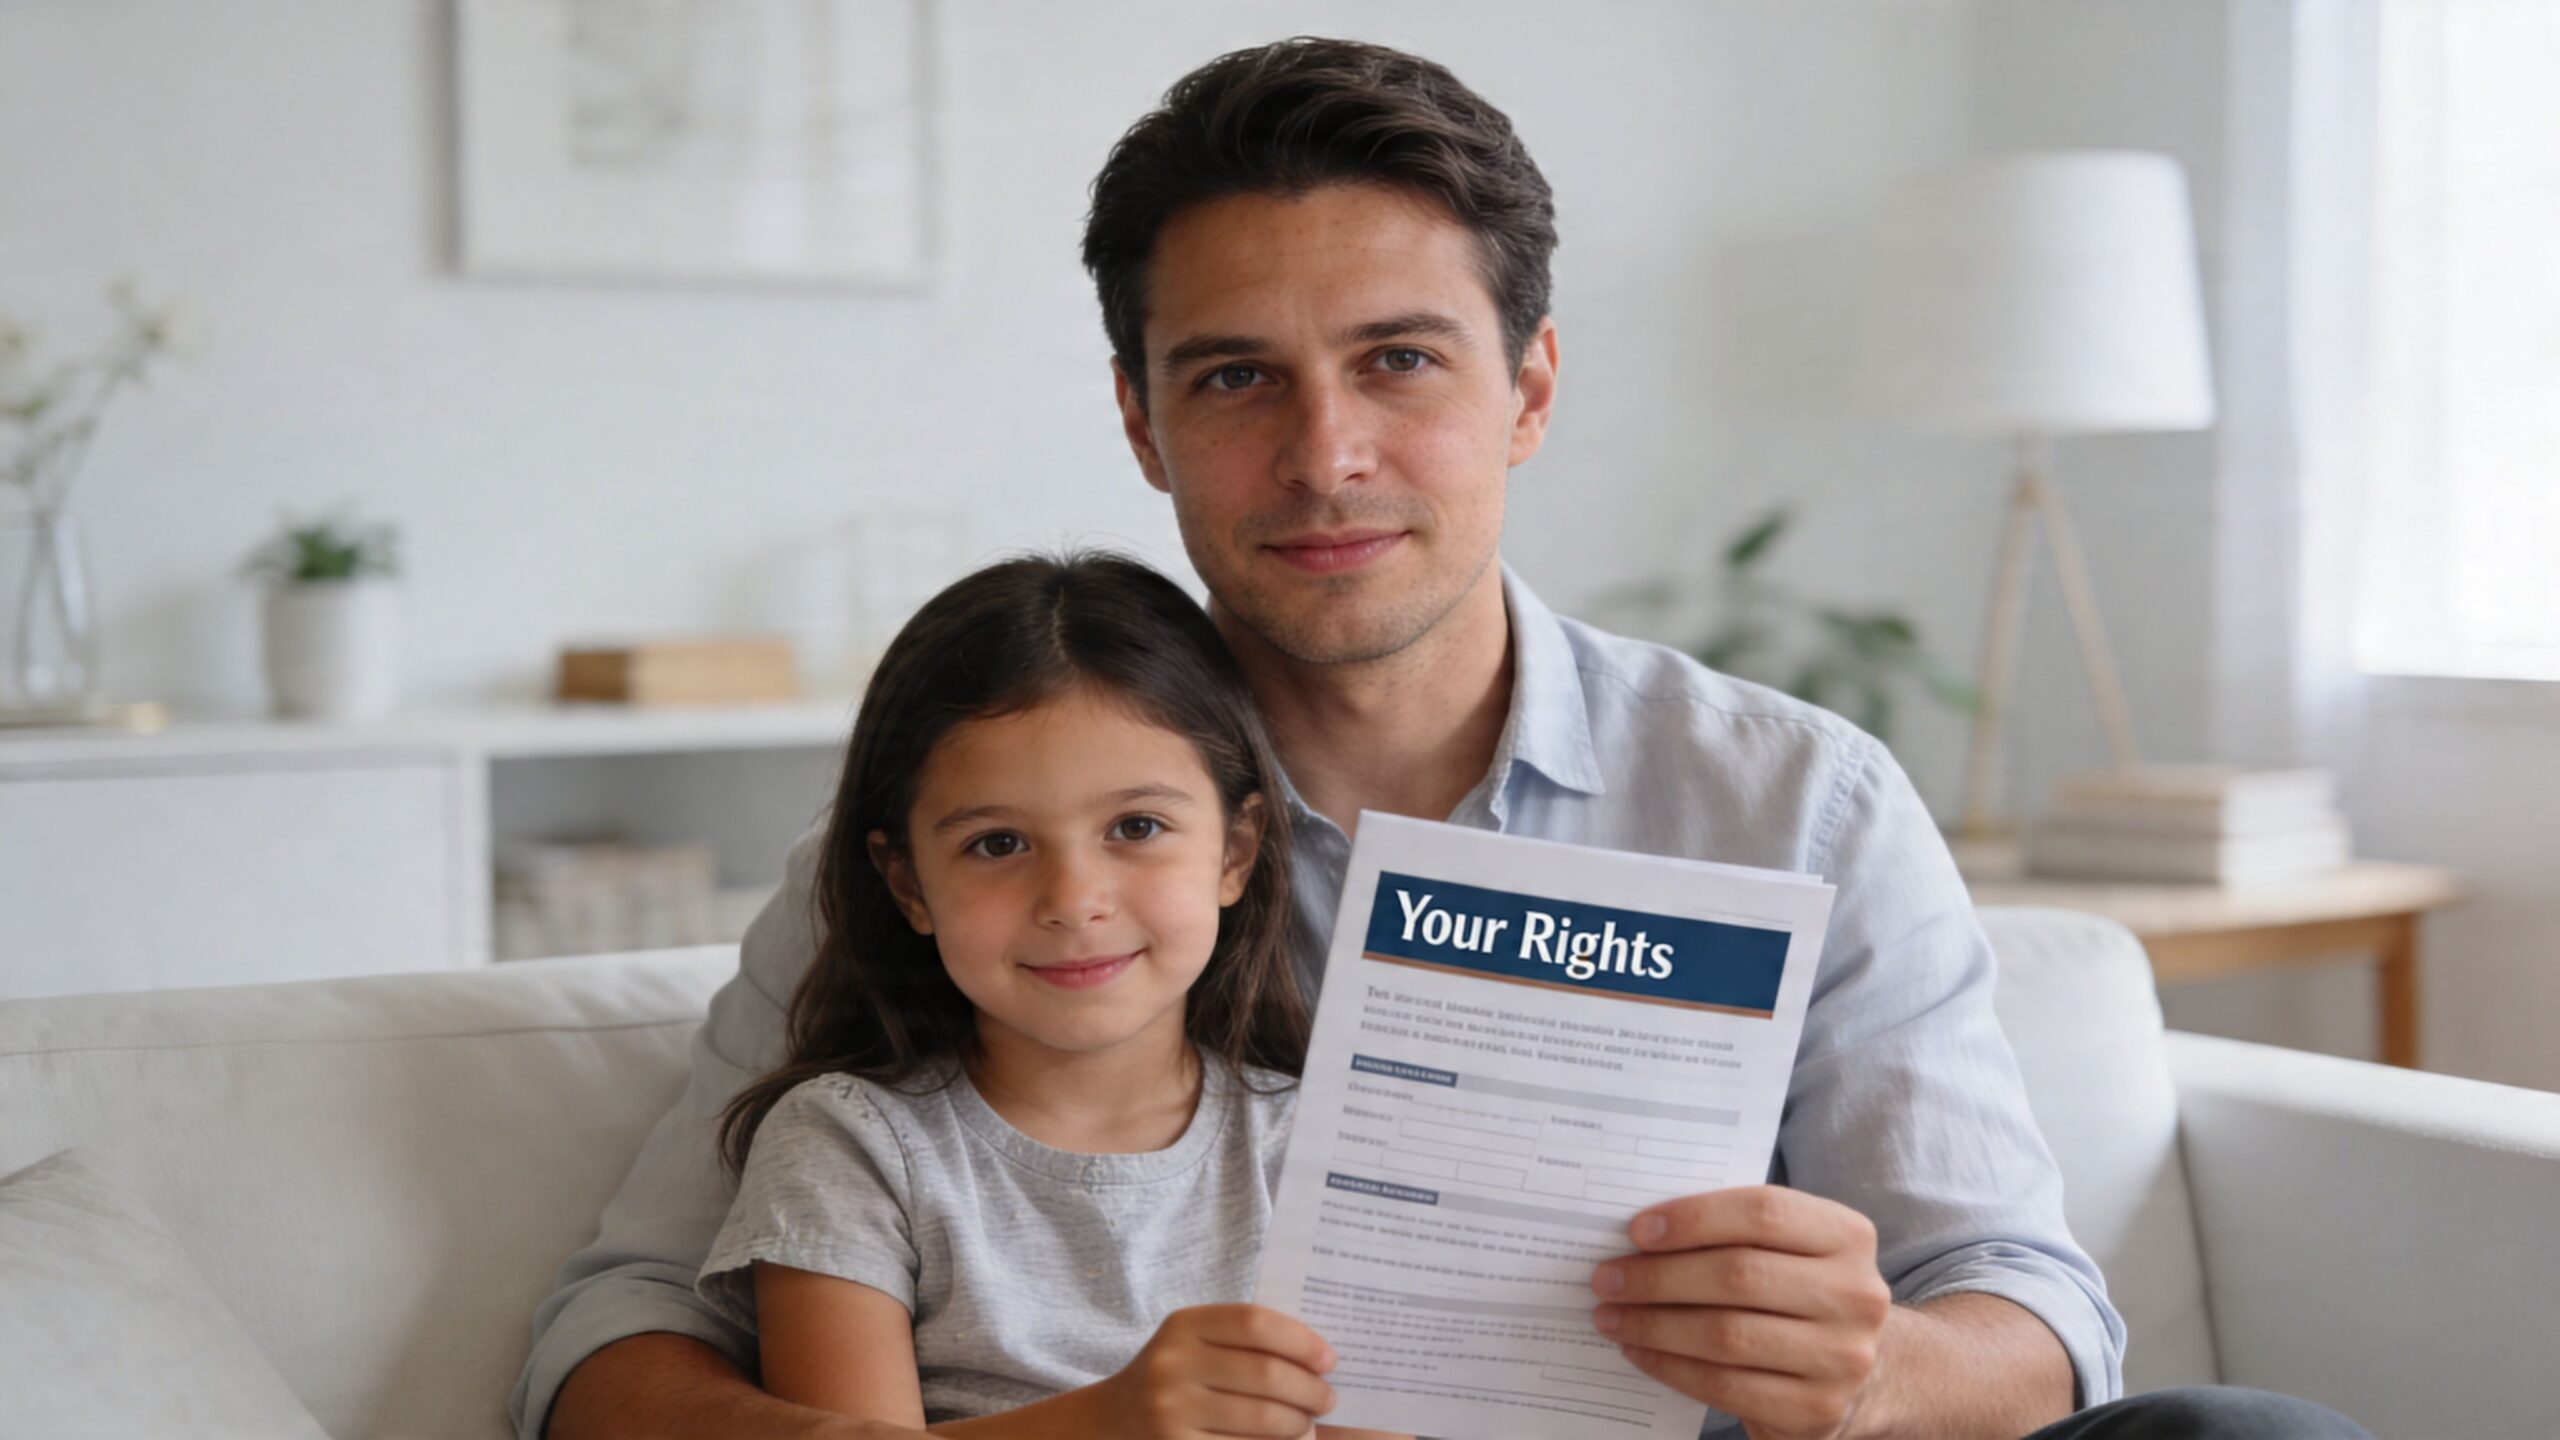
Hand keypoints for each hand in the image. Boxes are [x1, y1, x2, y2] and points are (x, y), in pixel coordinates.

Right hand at [1091, 1303, 1339, 1438]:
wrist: (1112, 1421)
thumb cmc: (1174, 1377)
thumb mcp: (1194, 1344)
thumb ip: (1244, 1341)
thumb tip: (1318, 1359)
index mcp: (1184, 1326)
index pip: (1255, 1323)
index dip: (1301, 1340)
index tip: (1329, 1360)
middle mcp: (1173, 1364)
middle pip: (1266, 1374)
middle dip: (1310, 1389)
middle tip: (1328, 1399)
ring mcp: (1172, 1410)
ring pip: (1262, 1418)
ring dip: (1299, 1424)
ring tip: (1308, 1423)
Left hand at [1590, 1186, 1891, 1439]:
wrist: (1849, 1367)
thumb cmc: (1793, 1291)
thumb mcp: (1785, 1249)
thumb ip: (1732, 1231)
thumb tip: (1639, 1233)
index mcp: (1847, 1236)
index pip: (1763, 1212)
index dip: (1695, 1218)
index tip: (1636, 1230)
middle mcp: (1855, 1294)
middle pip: (1739, 1275)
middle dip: (1659, 1277)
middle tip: (1606, 1279)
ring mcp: (1841, 1356)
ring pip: (1727, 1335)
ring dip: (1655, 1325)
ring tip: (1611, 1316)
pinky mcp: (1815, 1408)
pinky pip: (1725, 1385)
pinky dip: (1670, 1367)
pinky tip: (1639, 1352)